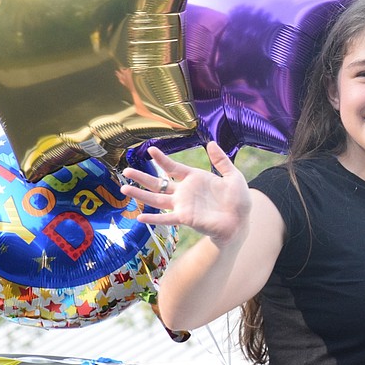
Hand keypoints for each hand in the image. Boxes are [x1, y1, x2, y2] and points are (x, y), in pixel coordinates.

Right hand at [120, 142, 252, 246]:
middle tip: (126, 170)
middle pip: (159, 182)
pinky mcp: (185, 218)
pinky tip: (139, 216)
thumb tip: (211, 143)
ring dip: (141, 194)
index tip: (151, 150)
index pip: (173, 167)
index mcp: (194, 178)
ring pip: (157, 199)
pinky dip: (153, 218)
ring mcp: (183, 205)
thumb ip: (221, 160)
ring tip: (124, 189)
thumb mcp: (232, 175)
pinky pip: (166, 218)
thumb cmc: (237, 199)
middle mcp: (184, 191)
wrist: (240, 220)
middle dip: (142, 177)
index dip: (162, 159)